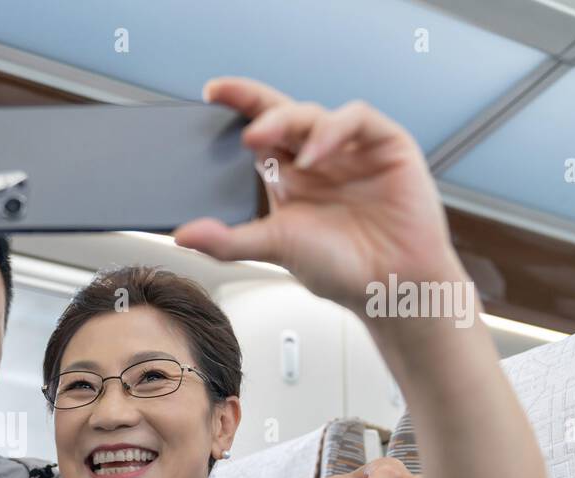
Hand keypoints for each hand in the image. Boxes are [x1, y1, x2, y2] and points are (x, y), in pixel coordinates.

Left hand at [173, 77, 465, 311]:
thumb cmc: (340, 268)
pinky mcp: (385, 144)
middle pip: (283, 113)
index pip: (259, 130)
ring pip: (315, 113)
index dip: (238, 105)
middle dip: (256, 106)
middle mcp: (316, 157)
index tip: (210, 92)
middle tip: (234, 117)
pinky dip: (332, 131)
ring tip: (265, 140)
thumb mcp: (273, 249)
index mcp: (288, 175)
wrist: (391, 288)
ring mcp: (350, 149)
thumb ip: (228, 241)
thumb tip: (182, 235)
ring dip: (289, 121)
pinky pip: (355, 119)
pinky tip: (314, 154)